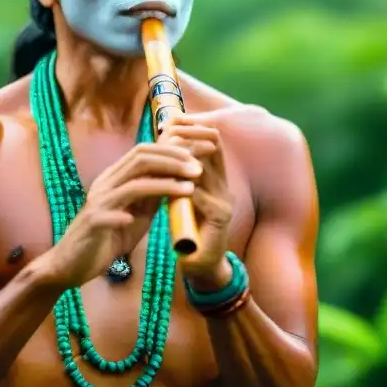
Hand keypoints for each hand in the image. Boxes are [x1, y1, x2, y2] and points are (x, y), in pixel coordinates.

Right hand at [42, 142, 201, 288]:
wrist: (73, 263)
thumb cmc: (109, 237)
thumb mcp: (139, 213)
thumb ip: (155, 196)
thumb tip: (181, 178)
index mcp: (116, 177)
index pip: (143, 151)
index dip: (171, 152)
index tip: (196, 160)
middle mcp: (106, 184)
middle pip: (139, 160)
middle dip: (172, 162)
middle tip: (198, 170)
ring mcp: (97, 203)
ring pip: (131, 185)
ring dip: (163, 185)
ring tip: (189, 190)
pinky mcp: (90, 224)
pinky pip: (108, 215)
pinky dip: (125, 215)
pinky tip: (141, 220)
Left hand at [159, 113, 235, 288]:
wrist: (200, 265)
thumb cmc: (188, 228)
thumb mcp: (181, 195)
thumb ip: (178, 173)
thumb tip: (165, 142)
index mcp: (217, 178)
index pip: (211, 141)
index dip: (192, 127)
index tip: (169, 121)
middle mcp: (225, 186)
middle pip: (211, 147)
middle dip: (186, 136)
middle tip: (164, 131)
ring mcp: (225, 201)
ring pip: (203, 168)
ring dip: (181, 159)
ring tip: (161, 152)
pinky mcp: (219, 219)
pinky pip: (199, 196)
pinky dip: (180, 188)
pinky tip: (164, 185)